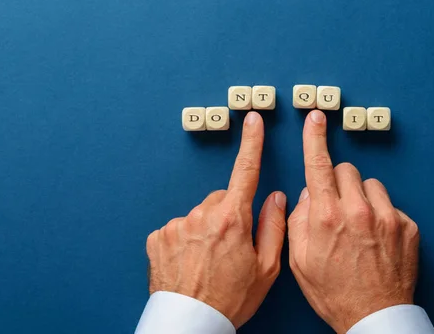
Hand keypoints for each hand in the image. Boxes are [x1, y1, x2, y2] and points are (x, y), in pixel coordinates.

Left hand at [146, 112, 285, 328]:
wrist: (190, 323)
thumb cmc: (231, 299)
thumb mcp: (265, 268)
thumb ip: (274, 226)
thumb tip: (275, 196)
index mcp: (232, 220)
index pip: (246, 171)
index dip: (252, 143)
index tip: (252, 120)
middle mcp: (202, 215)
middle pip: (220, 199)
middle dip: (228, 213)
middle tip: (231, 246)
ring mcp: (177, 225)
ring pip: (198, 214)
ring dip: (205, 228)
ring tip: (207, 260)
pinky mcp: (158, 236)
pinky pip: (177, 228)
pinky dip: (185, 239)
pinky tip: (189, 261)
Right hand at [288, 110, 419, 333]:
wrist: (374, 316)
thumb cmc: (334, 292)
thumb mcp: (300, 260)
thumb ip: (299, 219)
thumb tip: (308, 194)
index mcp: (328, 217)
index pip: (319, 165)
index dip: (315, 138)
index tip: (316, 118)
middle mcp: (359, 211)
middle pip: (346, 170)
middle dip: (337, 183)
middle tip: (336, 207)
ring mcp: (387, 217)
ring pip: (370, 185)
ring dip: (361, 197)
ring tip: (358, 226)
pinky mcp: (408, 226)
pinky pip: (390, 204)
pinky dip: (380, 214)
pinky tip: (376, 238)